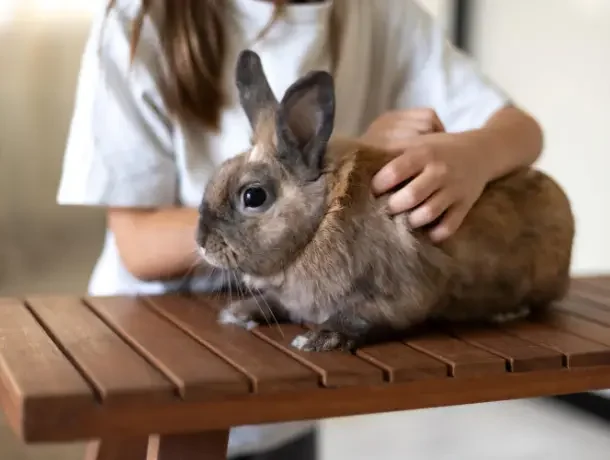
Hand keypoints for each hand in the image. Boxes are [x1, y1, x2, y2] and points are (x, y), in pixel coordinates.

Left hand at [368, 112, 490, 241]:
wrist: (483, 152)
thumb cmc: (441, 149)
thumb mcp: (421, 143)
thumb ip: (397, 154)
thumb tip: (363, 165)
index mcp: (424, 153)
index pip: (395, 171)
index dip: (379, 185)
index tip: (374, 191)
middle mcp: (439, 171)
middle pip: (410, 196)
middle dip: (394, 206)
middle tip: (388, 208)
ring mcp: (454, 189)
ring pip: (428, 213)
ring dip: (412, 220)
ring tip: (405, 219)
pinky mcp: (465, 205)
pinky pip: (449, 226)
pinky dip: (436, 233)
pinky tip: (427, 232)